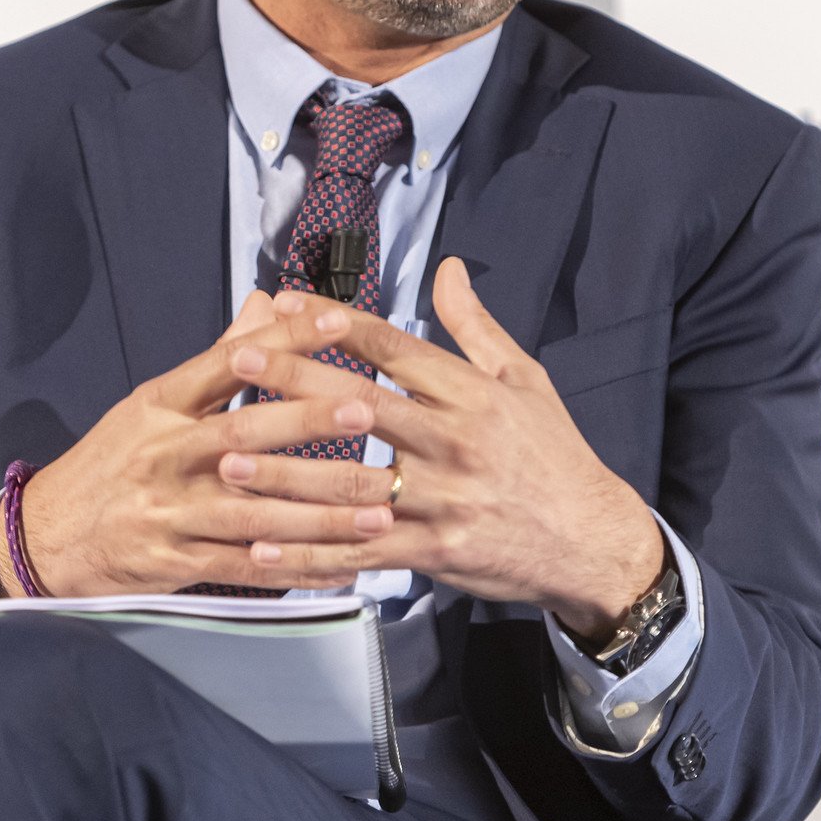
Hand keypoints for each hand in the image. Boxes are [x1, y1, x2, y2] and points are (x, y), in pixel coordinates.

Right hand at [0, 290, 401, 596]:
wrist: (49, 535)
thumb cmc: (111, 461)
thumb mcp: (153, 403)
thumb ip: (219, 357)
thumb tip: (267, 303)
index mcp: (161, 405)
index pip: (225, 363)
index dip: (283, 342)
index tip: (339, 325)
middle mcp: (166, 455)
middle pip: (243, 433)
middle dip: (308, 422)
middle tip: (368, 412)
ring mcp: (171, 512)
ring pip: (255, 510)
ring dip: (321, 513)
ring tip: (380, 507)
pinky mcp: (176, 562)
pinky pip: (246, 566)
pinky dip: (295, 569)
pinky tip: (341, 567)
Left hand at [222, 259, 665, 639]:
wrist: (592, 541)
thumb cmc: (553, 453)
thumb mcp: (524, 378)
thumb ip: (474, 324)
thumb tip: (446, 266)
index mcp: (472, 394)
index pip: (394, 348)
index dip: (336, 324)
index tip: (286, 305)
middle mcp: (455, 443)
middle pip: (363, 406)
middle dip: (295, 381)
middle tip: (240, 359)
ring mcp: (443, 502)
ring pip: (352, 485)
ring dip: (285, 473)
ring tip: (228, 457)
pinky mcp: (436, 553)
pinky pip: (361, 553)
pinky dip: (310, 554)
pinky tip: (263, 548)